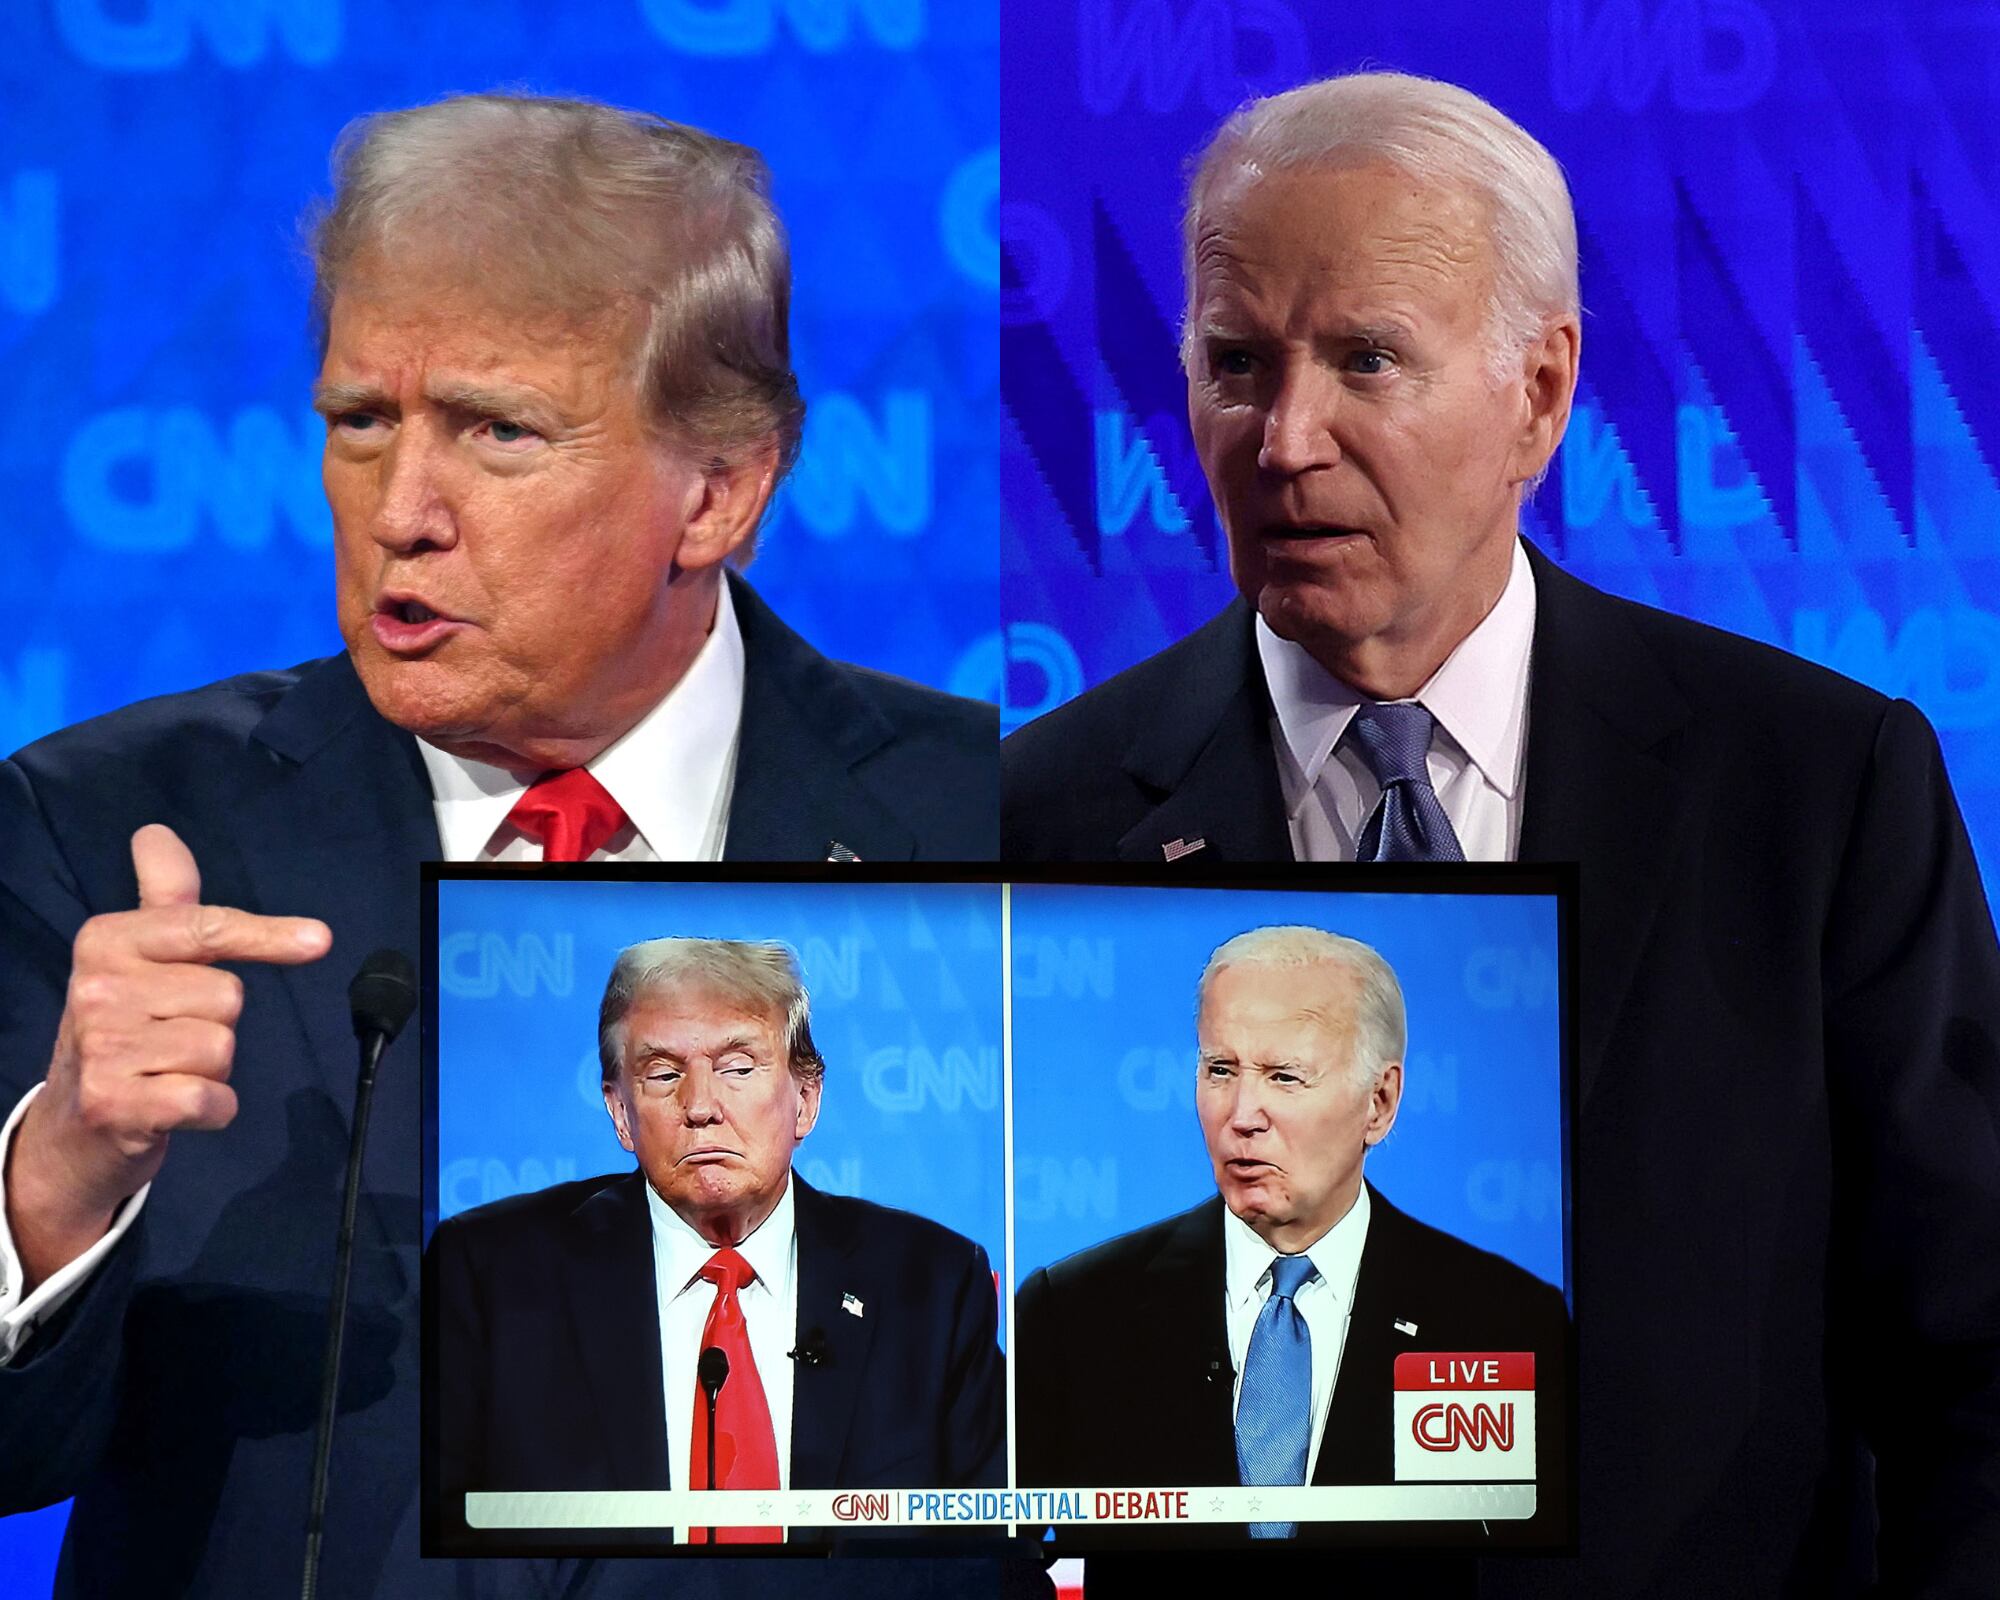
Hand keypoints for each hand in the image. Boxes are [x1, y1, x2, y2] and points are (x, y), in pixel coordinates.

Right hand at [6, 824, 331, 1290]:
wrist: (72, 1128)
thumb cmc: (122, 1029)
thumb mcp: (135, 957)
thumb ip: (162, 896)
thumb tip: (156, 831)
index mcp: (106, 942)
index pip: (206, 928)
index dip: (266, 935)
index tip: (319, 940)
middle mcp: (96, 989)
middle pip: (228, 996)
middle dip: (215, 1022)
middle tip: (168, 1038)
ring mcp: (101, 1048)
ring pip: (223, 1048)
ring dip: (211, 1069)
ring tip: (165, 1071)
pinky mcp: (114, 1104)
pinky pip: (211, 1099)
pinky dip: (212, 1110)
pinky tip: (173, 1107)